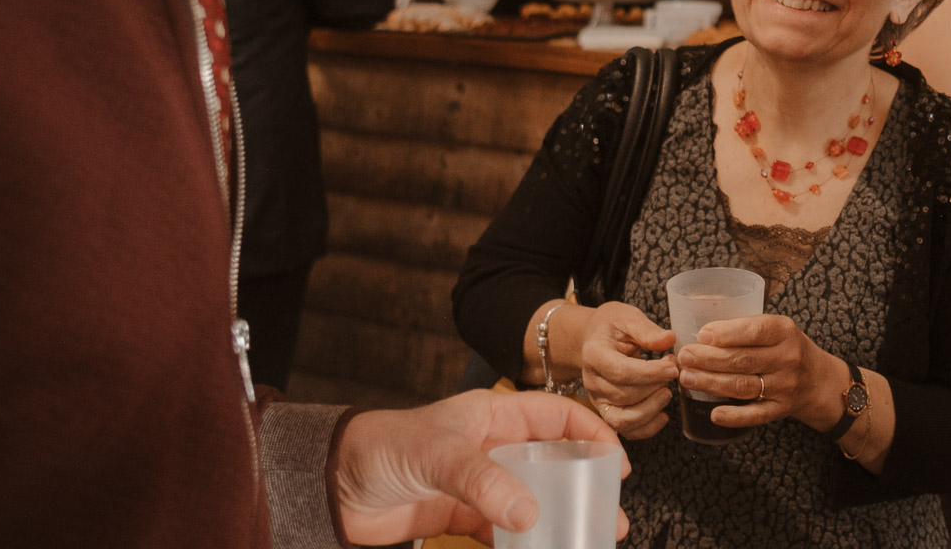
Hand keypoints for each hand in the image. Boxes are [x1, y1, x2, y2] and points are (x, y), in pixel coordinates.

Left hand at [332, 389, 628, 545]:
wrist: (333, 485)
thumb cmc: (381, 447)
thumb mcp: (439, 455)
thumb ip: (484, 483)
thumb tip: (528, 514)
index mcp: (492, 414)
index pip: (556, 415)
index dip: (590, 434)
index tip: (616, 465)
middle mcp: (491, 446)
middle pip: (553, 462)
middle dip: (585, 486)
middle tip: (610, 515)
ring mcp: (478, 483)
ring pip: (533, 500)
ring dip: (559, 520)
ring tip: (587, 541)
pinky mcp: (461, 517)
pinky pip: (503, 531)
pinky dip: (524, 544)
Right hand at [569, 300, 679, 439]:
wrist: (595, 339)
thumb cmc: (613, 327)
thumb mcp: (628, 318)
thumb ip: (647, 330)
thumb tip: (669, 340)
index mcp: (594, 354)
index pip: (620, 371)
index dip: (649, 373)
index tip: (672, 368)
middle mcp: (592, 381)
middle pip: (625, 395)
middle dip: (655, 386)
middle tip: (674, 370)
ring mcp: (598, 400)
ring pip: (624, 418)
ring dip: (652, 408)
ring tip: (667, 391)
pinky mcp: (607, 412)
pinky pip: (626, 430)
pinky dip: (647, 428)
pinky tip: (663, 415)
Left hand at [675, 313, 842, 430]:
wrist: (820, 380)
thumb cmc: (787, 348)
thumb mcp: (777, 329)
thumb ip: (746, 328)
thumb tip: (701, 333)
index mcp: (785, 331)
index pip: (756, 330)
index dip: (727, 333)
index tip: (702, 334)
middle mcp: (787, 358)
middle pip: (743, 359)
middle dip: (709, 359)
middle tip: (684, 357)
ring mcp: (785, 386)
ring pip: (744, 386)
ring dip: (712, 383)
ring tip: (687, 378)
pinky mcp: (781, 410)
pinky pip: (756, 415)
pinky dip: (734, 416)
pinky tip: (714, 414)